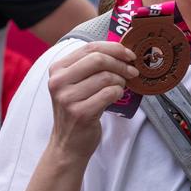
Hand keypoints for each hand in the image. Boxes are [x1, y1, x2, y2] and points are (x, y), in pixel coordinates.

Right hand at [46, 41, 137, 161]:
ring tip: (120, 87)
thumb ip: (92, 65)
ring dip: (120, 81)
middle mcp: (58, 81)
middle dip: (121, 64)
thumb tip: (123, 52)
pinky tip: (116, 97)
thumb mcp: (77, 83)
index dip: (114, 48)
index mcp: (58, 69)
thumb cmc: (78, 109)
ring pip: (106, 77)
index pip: (90, 47)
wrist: (68, 143)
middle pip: (98, 59)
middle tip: (132, 72)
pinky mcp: (80, 112)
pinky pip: (109, 93)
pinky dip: (118, 93)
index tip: (130, 55)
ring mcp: (67, 98)